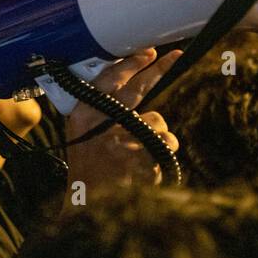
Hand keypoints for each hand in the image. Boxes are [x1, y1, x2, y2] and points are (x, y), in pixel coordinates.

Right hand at [63, 47, 181, 200]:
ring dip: (159, 136)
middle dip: (158, 71)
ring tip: (141, 154)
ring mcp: (124, 142)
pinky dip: (162, 156)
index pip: (109, 79)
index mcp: (84, 115)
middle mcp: (103, 125)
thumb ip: (100, 111)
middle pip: (137, 91)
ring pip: (159, 122)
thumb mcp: (80, 135)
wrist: (87, 207)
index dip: (131, 63)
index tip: (148, 51)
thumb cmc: (87, 168)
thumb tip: (133, 83)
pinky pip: (166, 146)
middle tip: (177, 56)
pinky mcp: (144, 159)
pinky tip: (145, 169)